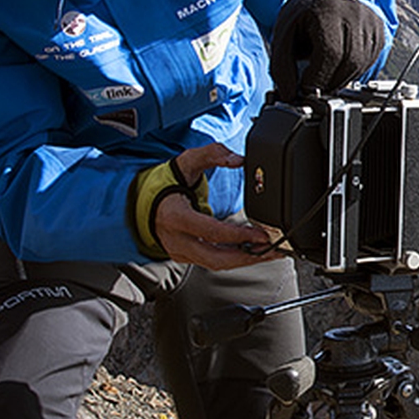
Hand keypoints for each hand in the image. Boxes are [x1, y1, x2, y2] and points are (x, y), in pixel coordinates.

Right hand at [151, 143, 283, 268]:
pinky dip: (234, 258)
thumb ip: (212, 154)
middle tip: (272, 250)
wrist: (146, 201)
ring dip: (244, 260)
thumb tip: (237, 159)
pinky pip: (213, 261)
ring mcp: (181, 251)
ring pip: (216, 264)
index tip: (262, 235)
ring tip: (269, 252)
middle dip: (247, 257)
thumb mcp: (187, 161)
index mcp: (176, 217)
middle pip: (216, 259)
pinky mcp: (187, 256)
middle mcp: (177, 240)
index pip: (211, 233)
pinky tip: (252, 251)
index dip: (239, 236)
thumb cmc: (168, 182)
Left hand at [271, 0, 385, 96]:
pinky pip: (370, 63)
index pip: (331, 52)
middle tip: (315, 86)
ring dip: (341, 79)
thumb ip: (282, 67)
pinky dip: (352, 72)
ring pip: (361, 65)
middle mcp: (355, 13)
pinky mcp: (380, 32)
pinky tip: (338, 65)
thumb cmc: (303, 17)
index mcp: (328, 9)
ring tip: (324, 75)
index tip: (306, 86)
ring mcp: (371, 22)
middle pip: (350, 61)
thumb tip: (289, 94)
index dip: (319, 76)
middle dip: (331, 81)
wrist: (322, 0)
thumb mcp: (283, 37)